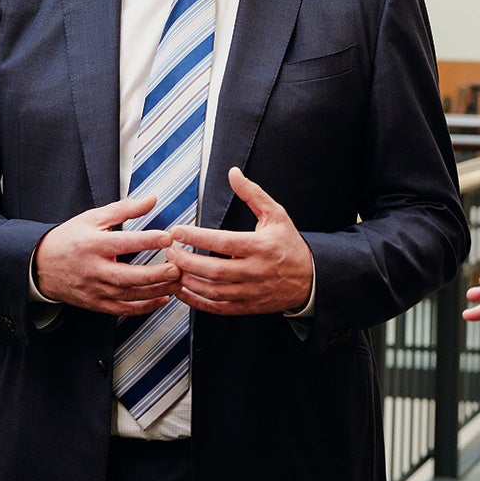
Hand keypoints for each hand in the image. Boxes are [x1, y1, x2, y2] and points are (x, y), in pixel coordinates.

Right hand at [33, 196, 179, 314]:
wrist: (39, 265)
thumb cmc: (69, 238)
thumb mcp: (93, 218)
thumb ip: (125, 209)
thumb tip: (152, 199)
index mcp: (92, 245)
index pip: (122, 243)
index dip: (146, 240)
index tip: (168, 237)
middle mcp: (93, 269)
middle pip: (126, 276)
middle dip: (154, 274)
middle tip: (177, 268)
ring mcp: (94, 289)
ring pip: (127, 295)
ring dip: (155, 291)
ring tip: (177, 283)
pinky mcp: (95, 303)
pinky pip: (122, 310)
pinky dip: (144, 308)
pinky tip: (162, 299)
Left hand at [164, 167, 313, 314]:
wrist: (309, 279)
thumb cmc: (289, 244)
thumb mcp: (276, 215)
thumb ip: (252, 194)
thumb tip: (233, 173)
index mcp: (261, 247)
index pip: (224, 242)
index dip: (197, 237)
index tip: (177, 231)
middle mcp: (255, 271)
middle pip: (214, 269)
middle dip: (186, 261)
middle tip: (169, 251)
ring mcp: (251, 291)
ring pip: (212, 290)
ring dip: (188, 281)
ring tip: (173, 268)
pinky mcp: (247, 307)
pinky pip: (216, 307)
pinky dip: (196, 301)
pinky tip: (183, 290)